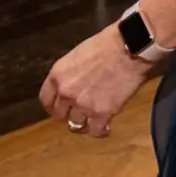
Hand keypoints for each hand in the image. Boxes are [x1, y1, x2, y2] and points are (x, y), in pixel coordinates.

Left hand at [40, 24, 159, 138]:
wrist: (129, 48)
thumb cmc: (108, 44)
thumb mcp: (79, 55)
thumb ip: (72, 73)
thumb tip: (76, 83)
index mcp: (57, 76)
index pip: (46, 100)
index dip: (54, 107)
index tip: (61, 109)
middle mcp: (66, 93)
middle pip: (60, 115)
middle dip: (70, 115)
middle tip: (81, 114)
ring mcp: (83, 104)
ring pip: (76, 125)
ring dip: (85, 123)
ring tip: (95, 121)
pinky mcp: (102, 112)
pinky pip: (96, 131)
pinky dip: (100, 131)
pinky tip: (106, 128)